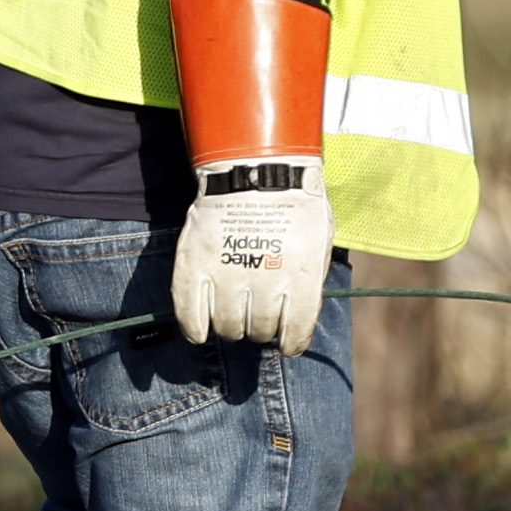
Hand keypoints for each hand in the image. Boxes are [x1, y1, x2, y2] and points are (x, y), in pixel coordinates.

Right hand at [190, 156, 330, 352]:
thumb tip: (298, 313)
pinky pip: (190, 314)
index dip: (291, 343)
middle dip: (260, 330)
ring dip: (231, 328)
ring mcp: (227, 273)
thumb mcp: (320, 237)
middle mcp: (264, 280)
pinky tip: (201, 333)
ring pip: (227, 327)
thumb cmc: (293, 202)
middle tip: (257, 319)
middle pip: (258, 329)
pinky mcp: (195, 265)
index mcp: (301, 274)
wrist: (254, 166)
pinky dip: (195, 329)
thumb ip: (312, 276)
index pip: (295, 330)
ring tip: (233, 315)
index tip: (287, 344)